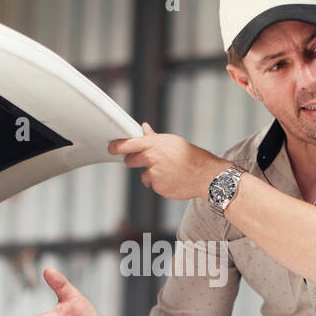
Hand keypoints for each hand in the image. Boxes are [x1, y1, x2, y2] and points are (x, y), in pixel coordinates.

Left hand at [108, 122, 226, 199]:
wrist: (205, 175)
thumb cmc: (191, 156)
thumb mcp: (172, 141)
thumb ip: (154, 138)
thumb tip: (144, 128)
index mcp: (154, 144)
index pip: (129, 144)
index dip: (117, 146)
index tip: (111, 148)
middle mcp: (152, 158)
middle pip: (130, 160)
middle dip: (134, 161)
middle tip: (148, 161)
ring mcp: (154, 174)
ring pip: (144, 175)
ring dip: (151, 174)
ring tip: (168, 171)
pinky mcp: (158, 187)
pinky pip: (153, 185)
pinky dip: (160, 184)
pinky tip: (172, 179)